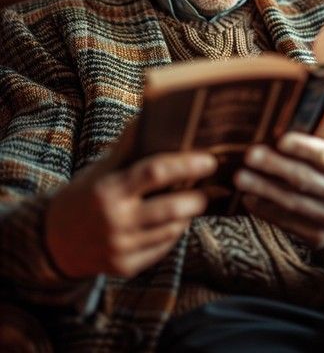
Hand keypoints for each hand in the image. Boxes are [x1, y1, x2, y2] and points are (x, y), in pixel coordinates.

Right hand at [45, 123, 216, 278]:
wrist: (55, 239)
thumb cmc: (86, 193)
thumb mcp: (101, 168)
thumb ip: (128, 147)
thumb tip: (153, 115)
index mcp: (110, 189)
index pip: (154, 173)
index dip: (185, 165)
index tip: (208, 160)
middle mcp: (116, 221)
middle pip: (171, 208)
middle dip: (196, 198)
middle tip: (208, 186)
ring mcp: (121, 248)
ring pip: (171, 230)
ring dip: (187, 215)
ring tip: (193, 200)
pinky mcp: (125, 268)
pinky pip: (162, 249)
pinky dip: (173, 233)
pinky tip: (174, 221)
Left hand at [235, 93, 323, 249]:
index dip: (303, 148)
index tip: (280, 138)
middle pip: (304, 180)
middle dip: (275, 167)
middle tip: (249, 154)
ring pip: (292, 203)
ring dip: (264, 189)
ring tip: (240, 176)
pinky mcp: (316, 237)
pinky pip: (288, 223)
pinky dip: (266, 211)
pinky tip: (247, 198)